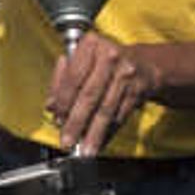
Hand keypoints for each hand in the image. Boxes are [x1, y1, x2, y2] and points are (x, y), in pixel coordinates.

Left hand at [45, 33, 153, 154]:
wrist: (143, 63)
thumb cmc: (104, 62)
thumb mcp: (81, 62)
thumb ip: (62, 81)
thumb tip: (51, 107)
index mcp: (91, 44)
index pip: (73, 77)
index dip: (63, 101)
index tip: (57, 117)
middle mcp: (110, 56)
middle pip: (89, 95)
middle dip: (76, 122)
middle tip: (67, 141)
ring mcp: (126, 73)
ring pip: (106, 109)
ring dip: (94, 133)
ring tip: (84, 150)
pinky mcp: (138, 89)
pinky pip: (120, 115)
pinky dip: (108, 132)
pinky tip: (99, 142)